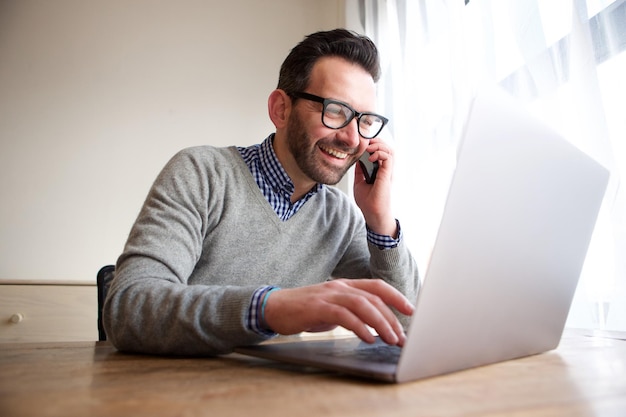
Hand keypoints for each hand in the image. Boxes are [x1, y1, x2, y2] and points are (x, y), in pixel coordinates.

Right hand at [263, 279, 413, 345]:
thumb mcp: (333, 307)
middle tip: (401, 337)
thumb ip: (352, 311)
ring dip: (380, 323)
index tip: (411, 311)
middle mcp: (340, 287)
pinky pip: (344, 316)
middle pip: (373, 298)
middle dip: (391, 318)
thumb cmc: (306, 310)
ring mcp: (329, 295)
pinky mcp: (318, 308)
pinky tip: (368, 338)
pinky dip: (359, 327)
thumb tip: (376, 325)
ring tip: (390, 339)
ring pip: (363, 305)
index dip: (396, 296)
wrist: (275, 307)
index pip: (377, 286)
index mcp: (345, 285)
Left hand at [353, 138, 396, 236]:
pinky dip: (380, 153)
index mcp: (380, 171)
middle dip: (377, 141)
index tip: (363, 143)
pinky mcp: (387, 175)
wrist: (373, 214)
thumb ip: (360, 171)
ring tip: (369, 147)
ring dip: (379, 145)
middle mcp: (386, 170)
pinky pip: (388, 158)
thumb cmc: (368, 202)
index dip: (374, 144)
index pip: (381, 152)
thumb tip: (356, 160)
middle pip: (387, 148)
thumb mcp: (359, 182)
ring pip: (390, 150)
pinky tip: (371, 157)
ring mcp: (388, 172)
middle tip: (366, 141)